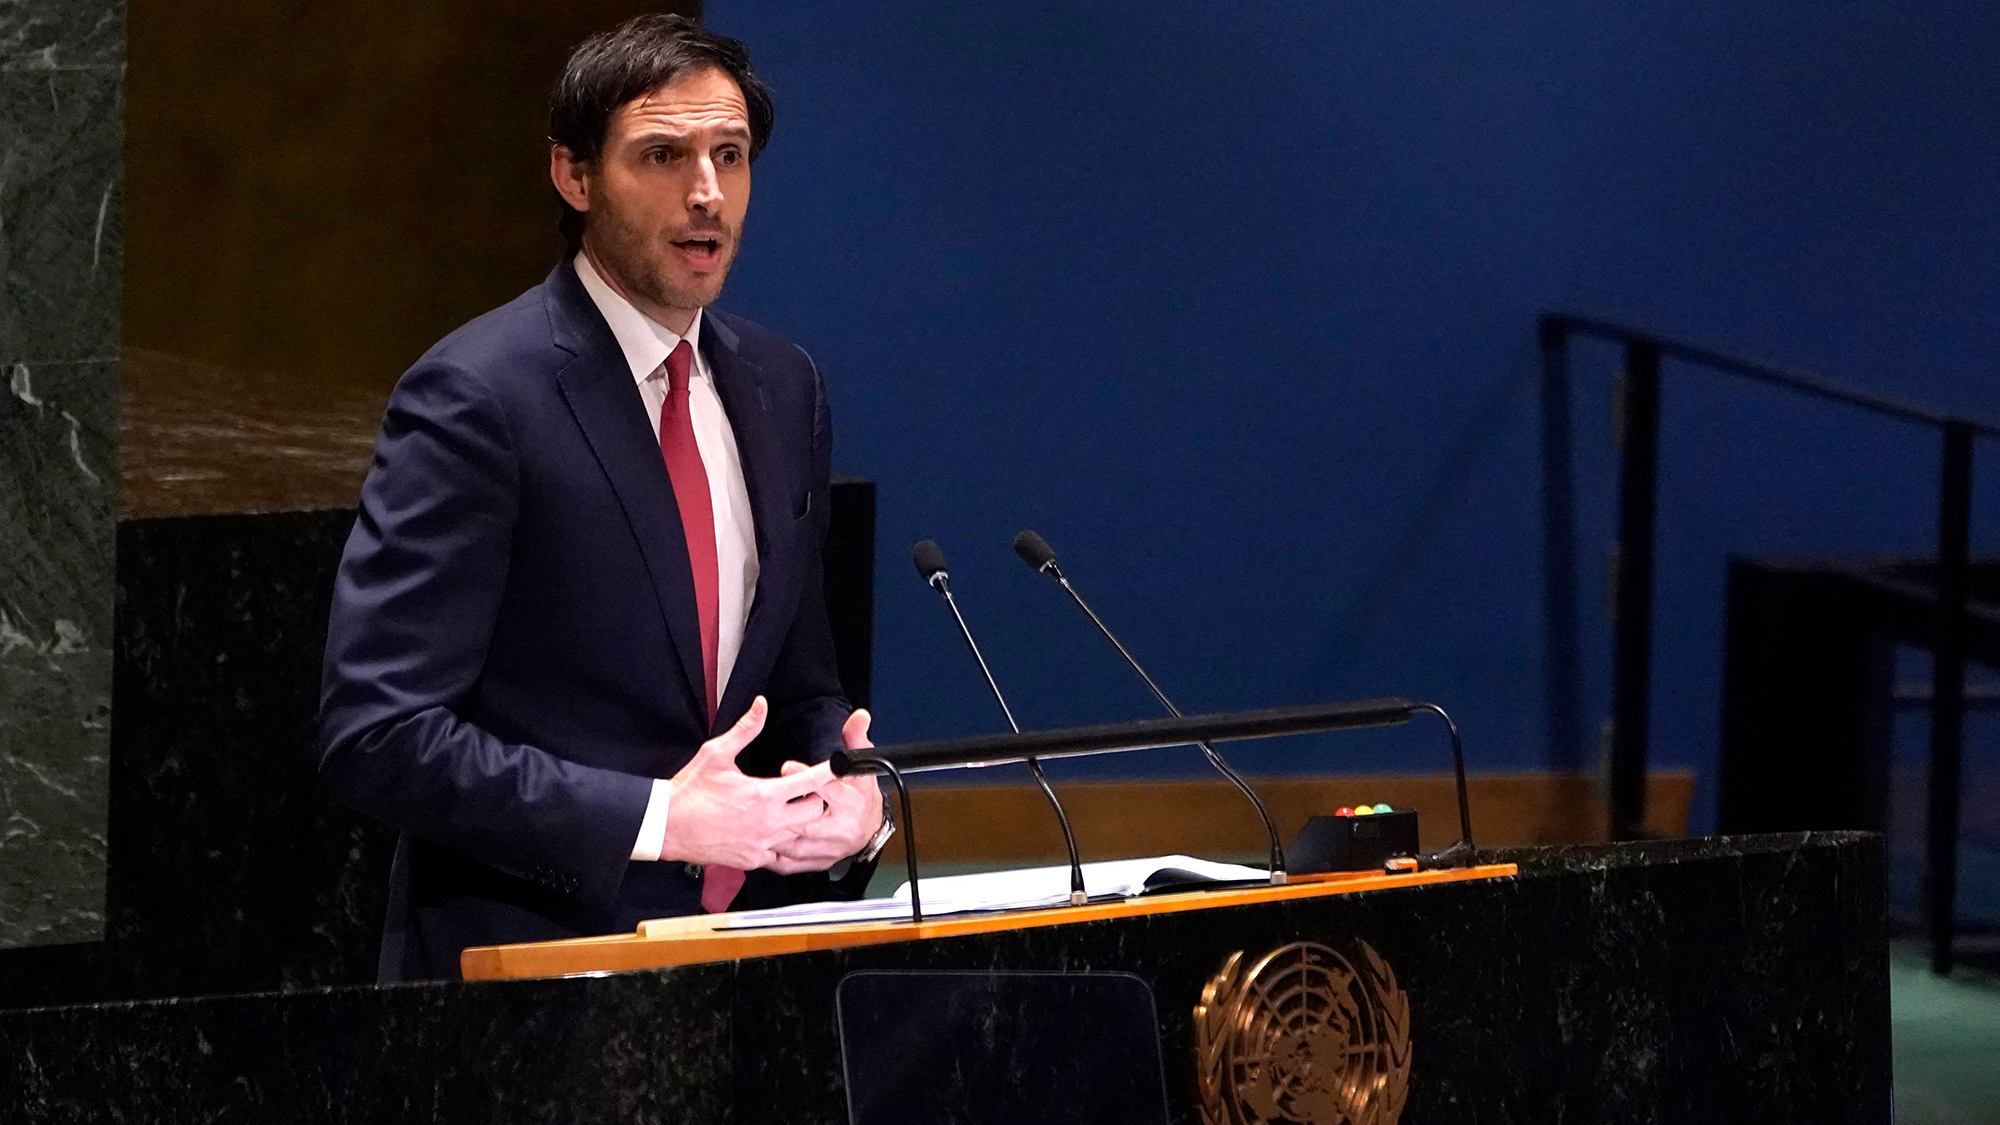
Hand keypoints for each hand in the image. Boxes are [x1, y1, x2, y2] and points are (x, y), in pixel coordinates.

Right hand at [657, 696, 836, 869]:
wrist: (666, 826)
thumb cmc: (690, 790)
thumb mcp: (717, 753)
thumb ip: (745, 729)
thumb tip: (761, 704)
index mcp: (764, 795)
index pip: (811, 782)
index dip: (830, 772)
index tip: (842, 766)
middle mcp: (769, 823)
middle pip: (815, 812)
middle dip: (817, 799)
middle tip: (808, 790)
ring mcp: (762, 845)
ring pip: (800, 837)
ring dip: (801, 823)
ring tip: (794, 811)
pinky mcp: (752, 861)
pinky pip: (780, 856)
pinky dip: (783, 845)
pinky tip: (776, 834)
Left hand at [768, 708, 885, 874]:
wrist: (870, 830)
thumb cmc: (861, 797)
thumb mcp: (861, 766)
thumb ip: (856, 740)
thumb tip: (859, 716)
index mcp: (850, 803)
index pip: (829, 790)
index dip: (806, 777)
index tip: (786, 766)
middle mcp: (839, 829)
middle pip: (806, 821)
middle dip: (782, 810)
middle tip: (758, 798)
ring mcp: (828, 849)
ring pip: (795, 845)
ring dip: (773, 834)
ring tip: (752, 820)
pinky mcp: (818, 862)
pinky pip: (791, 864)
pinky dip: (773, 856)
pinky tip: (758, 844)